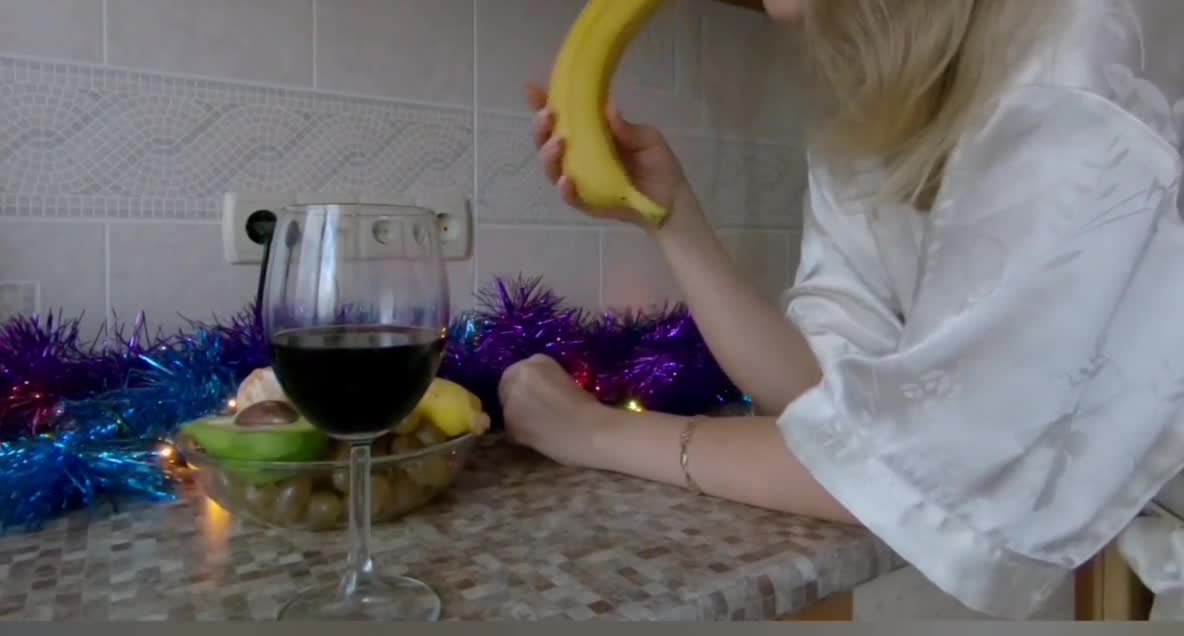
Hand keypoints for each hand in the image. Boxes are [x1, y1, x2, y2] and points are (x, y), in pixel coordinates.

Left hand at [499, 354, 607, 466]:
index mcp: (536, 360)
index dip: (528, 384)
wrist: (589, 430)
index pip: (521, 369)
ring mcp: (510, 400)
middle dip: (518, 395)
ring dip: (517, 413)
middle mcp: (518, 376)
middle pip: (508, 384)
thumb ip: (546, 379)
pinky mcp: (509, 424)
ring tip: (537, 424)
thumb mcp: (567, 379)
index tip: (538, 393)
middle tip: (534, 409)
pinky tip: (537, 435)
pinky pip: (510, 426)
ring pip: (507, 406)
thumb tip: (539, 390)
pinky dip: (520, 430)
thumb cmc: (588, 406)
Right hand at [526, 82, 696, 226]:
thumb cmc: (657, 165)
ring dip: (549, 154)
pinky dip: (565, 188)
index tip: (533, 89)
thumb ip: (625, 127)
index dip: (543, 103)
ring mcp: (580, 180)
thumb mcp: (646, 139)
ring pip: (552, 168)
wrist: (672, 200)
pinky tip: (567, 179)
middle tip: (548, 115)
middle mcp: (578, 156)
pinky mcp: (586, 203)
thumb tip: (607, 105)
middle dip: (541, 127)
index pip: (562, 117)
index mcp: (589, 135)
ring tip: (559, 142)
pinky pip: (569, 197)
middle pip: (547, 141)